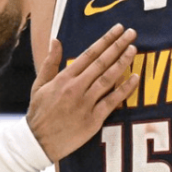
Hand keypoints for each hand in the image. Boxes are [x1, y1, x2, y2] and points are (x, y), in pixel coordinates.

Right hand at [25, 24, 138, 160]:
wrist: (37, 143)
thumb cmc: (39, 113)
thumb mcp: (39, 85)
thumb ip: (50, 62)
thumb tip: (55, 40)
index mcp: (64, 78)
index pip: (89, 54)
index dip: (106, 40)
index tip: (118, 29)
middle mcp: (76, 88)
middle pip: (102, 62)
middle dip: (118, 46)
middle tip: (132, 33)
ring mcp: (85, 103)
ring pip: (108, 79)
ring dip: (122, 62)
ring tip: (133, 49)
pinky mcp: (93, 120)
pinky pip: (112, 101)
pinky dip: (125, 89)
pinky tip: (135, 78)